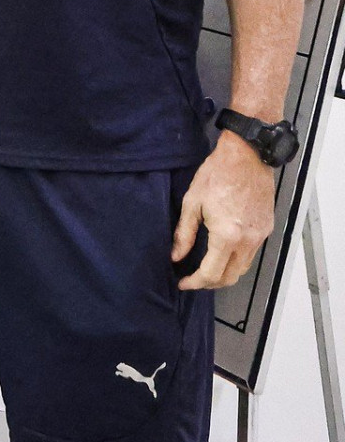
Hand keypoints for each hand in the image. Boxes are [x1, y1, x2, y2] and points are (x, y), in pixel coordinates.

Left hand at [174, 133, 276, 288]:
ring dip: (224, 274)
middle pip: (230, 277)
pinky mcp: (266, 229)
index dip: (195, 282)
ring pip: (243, 268)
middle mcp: (247, 240)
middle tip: (193, 279)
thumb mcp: (192, 202)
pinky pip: (251, 255)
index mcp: (227, 235)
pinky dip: (236, 261)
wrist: (246, 157)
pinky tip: (222, 254)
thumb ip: (183, 233)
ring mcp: (260, 236)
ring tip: (205, 270)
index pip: (212, 273)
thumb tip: (176, 255)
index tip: (183, 282)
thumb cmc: (217, 175)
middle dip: (210, 283)